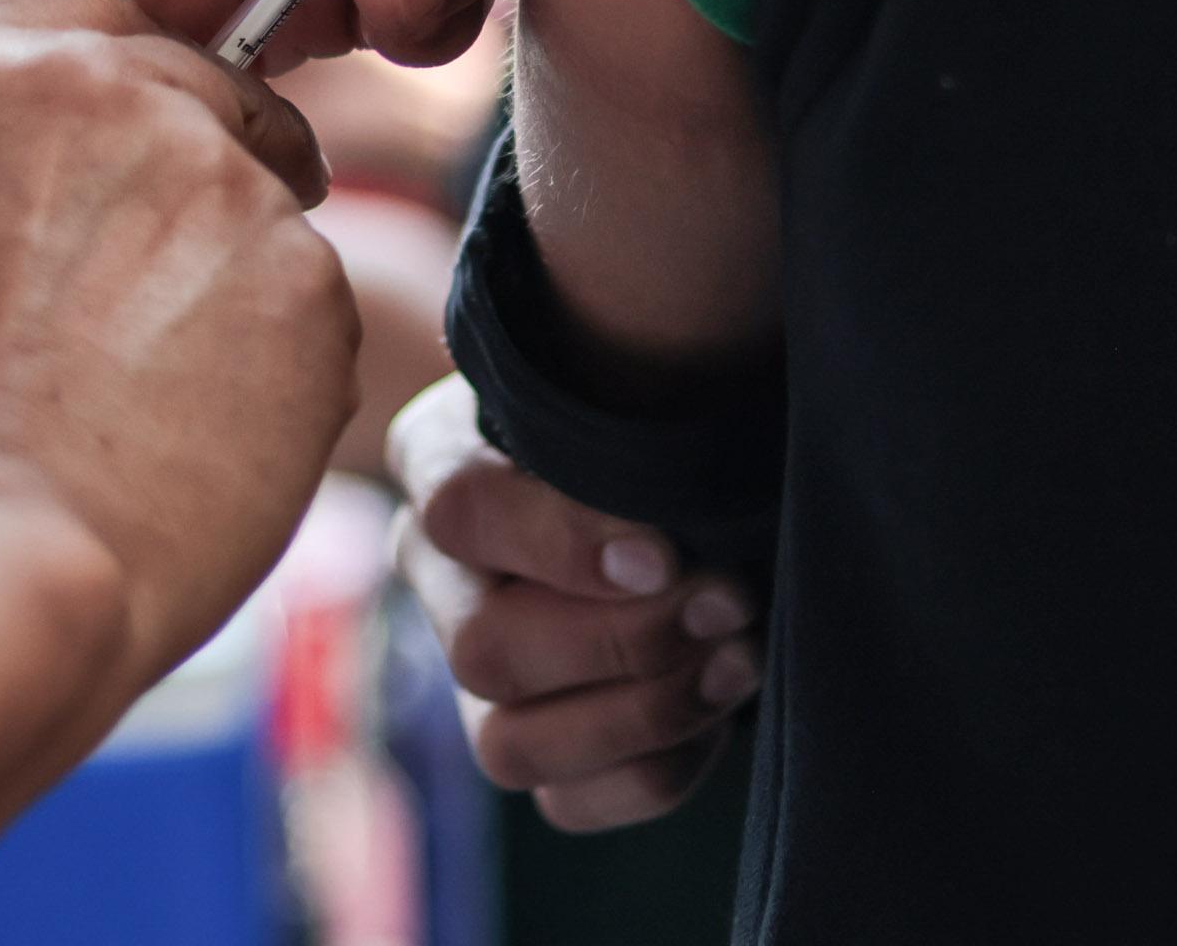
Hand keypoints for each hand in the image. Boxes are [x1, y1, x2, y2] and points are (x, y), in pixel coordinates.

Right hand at [0, 0, 362, 681]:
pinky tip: (194, 446)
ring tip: (137, 411)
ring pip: (258, 200)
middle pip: (191, 88)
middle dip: (187, 180)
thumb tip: (68, 184)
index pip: (84, 23)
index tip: (104, 177)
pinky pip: (309, 303)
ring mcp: (205, 163)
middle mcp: (84, 74)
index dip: (111, 104)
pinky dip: (276, 367)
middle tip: (132, 315)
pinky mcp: (301, 263)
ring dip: (227, 284)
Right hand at [388, 375, 762, 831]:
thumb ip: (635, 398)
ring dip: (641, 715)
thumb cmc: (647, 394)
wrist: (671, 454)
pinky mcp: (530, 744)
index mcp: (439, 461)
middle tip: (733, 602)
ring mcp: (474, 676)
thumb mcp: (628, 371)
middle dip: (626, 641)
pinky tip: (721, 715)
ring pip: (509, 747)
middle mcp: (438, 575)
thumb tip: (679, 513)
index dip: (562, 546)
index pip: (459, 512)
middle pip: (486, 651)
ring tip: (738, 661)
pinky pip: (568, 804)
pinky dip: (654, 772)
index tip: (666, 552)